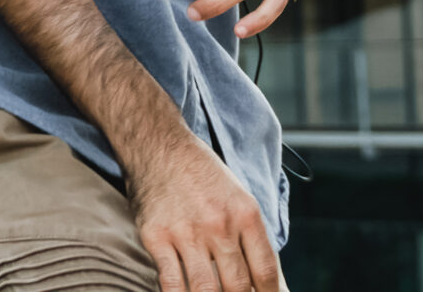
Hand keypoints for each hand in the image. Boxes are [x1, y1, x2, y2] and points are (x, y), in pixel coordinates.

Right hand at [128, 130, 283, 291]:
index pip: (265, 271)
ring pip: (205, 290)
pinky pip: (171, 282)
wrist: (159, 145)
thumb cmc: (202, 174)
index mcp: (245, 214)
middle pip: (238, 286)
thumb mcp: (238, 197)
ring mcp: (186, 232)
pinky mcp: (156, 237)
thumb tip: (266, 282)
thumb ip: (251, 237)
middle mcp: (219, 225)